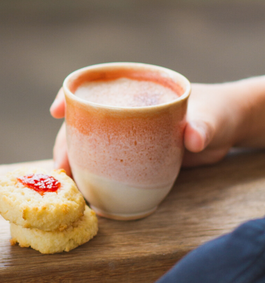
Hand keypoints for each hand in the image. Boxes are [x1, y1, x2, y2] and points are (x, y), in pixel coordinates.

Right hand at [50, 79, 261, 170]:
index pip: (94, 89)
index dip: (69, 96)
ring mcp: (126, 136)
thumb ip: (204, 126)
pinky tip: (87, 193)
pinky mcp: (133, 158)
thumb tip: (191, 139)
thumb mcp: (212, 117)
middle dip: (66, 142)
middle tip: (61, 167)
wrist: (226, 132)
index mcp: (135, 92)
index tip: (56, 110)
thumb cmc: (218, 113)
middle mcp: (123, 113)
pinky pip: (107, 166)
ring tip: (69, 185)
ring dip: (75, 164)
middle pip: (84, 124)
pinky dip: (94, 178)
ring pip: (90, 147)